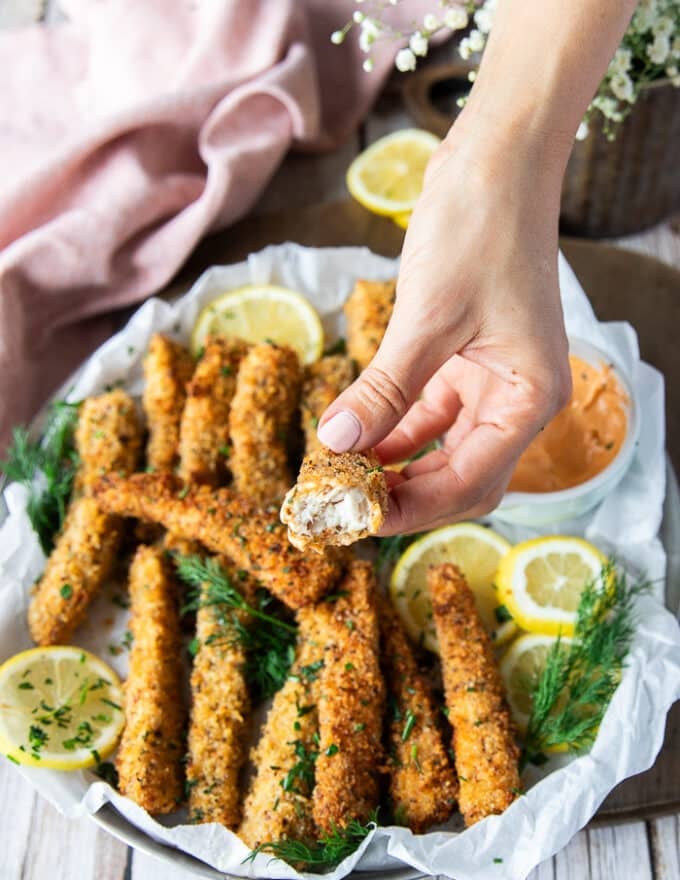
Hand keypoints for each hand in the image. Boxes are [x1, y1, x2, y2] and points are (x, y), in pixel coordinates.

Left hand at [317, 112, 572, 533]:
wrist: (494, 161)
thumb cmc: (479, 231)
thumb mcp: (427, 319)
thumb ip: (384, 390)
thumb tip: (336, 444)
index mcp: (529, 399)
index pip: (471, 482)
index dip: (413, 508)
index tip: (356, 518)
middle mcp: (515, 398)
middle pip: (459, 475)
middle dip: (405, 496)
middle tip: (346, 507)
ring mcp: (490, 379)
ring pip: (440, 448)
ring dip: (393, 465)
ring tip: (341, 477)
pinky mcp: (463, 359)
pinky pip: (426, 411)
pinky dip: (393, 428)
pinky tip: (355, 437)